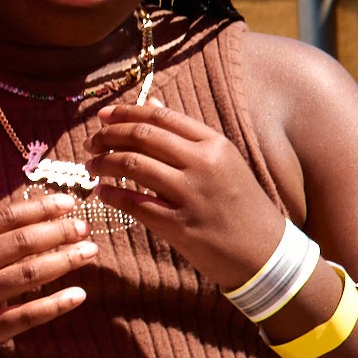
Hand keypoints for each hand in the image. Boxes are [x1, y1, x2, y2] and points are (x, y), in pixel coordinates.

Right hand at [0, 193, 93, 357]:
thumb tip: (26, 219)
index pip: (3, 217)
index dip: (39, 208)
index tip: (68, 201)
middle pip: (21, 243)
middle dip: (59, 231)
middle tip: (85, 226)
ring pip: (29, 274)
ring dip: (65, 260)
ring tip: (90, 251)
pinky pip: (27, 315)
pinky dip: (56, 304)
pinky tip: (79, 294)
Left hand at [86, 102, 287, 287]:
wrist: (267, 254)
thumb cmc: (242, 205)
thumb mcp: (224, 161)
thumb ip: (187, 134)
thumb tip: (151, 103)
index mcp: (214, 144)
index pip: (159, 117)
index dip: (124, 112)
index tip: (102, 116)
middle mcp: (203, 164)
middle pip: (141, 137)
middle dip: (107, 136)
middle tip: (90, 143)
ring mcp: (192, 195)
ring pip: (133, 166)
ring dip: (103, 164)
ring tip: (91, 167)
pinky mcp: (181, 227)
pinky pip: (135, 205)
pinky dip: (112, 196)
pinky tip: (102, 193)